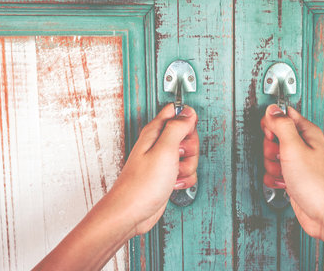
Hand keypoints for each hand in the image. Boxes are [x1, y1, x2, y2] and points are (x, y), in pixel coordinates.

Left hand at [34, 103, 198, 269]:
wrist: (132, 212)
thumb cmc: (142, 184)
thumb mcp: (165, 149)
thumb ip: (177, 127)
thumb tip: (188, 112)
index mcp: (155, 132)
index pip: (176, 112)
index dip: (187, 119)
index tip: (188, 133)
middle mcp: (159, 144)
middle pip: (187, 135)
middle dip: (190, 148)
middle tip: (179, 156)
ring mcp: (163, 160)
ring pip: (189, 156)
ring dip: (188, 167)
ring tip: (174, 173)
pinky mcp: (167, 175)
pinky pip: (186, 172)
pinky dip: (185, 179)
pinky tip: (174, 183)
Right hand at [260, 104, 323, 239]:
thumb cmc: (317, 183)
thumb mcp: (294, 147)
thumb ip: (281, 125)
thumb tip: (272, 109)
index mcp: (306, 132)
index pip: (282, 115)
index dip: (272, 124)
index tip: (272, 135)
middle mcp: (302, 145)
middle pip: (272, 137)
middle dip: (270, 149)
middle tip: (281, 157)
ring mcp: (296, 162)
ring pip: (270, 156)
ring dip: (273, 167)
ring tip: (286, 173)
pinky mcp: (292, 177)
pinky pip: (272, 173)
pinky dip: (275, 179)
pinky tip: (285, 183)